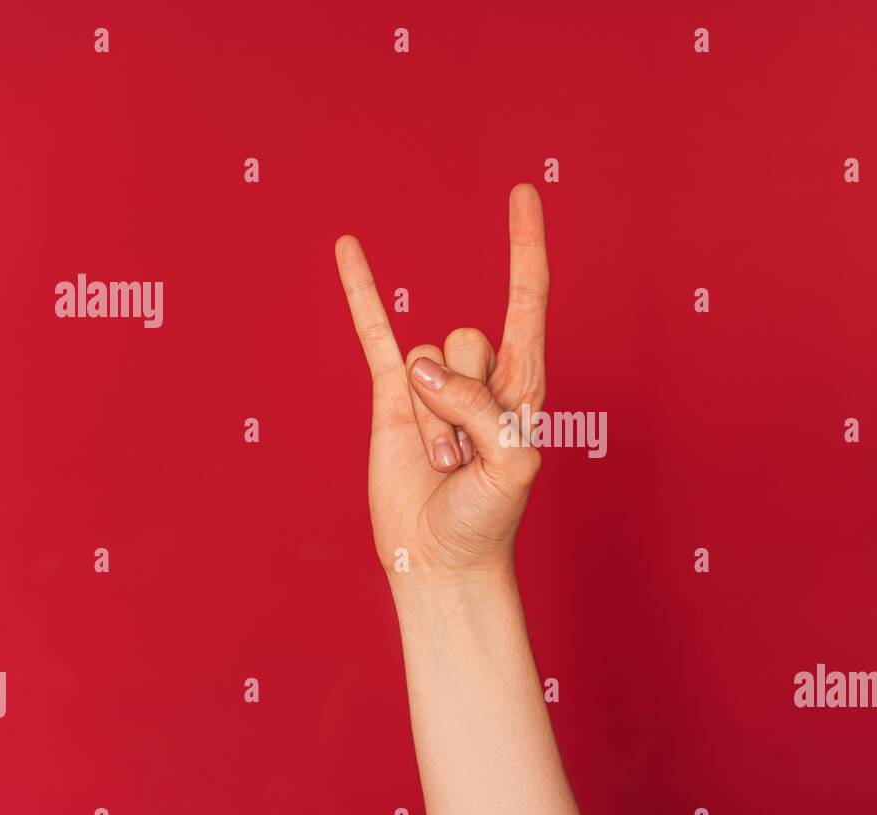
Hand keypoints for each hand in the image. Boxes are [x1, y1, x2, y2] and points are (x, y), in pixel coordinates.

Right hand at [335, 184, 548, 576]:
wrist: (440, 558)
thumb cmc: (489, 518)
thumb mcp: (512, 466)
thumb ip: (483, 411)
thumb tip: (425, 371)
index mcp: (524, 385)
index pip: (527, 302)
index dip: (526, 249)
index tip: (525, 194)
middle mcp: (481, 376)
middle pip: (466, 340)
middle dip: (461, 405)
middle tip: (466, 460)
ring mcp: (434, 385)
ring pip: (423, 361)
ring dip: (429, 422)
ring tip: (442, 464)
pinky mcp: (391, 397)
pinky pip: (374, 333)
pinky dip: (362, 293)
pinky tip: (349, 249)